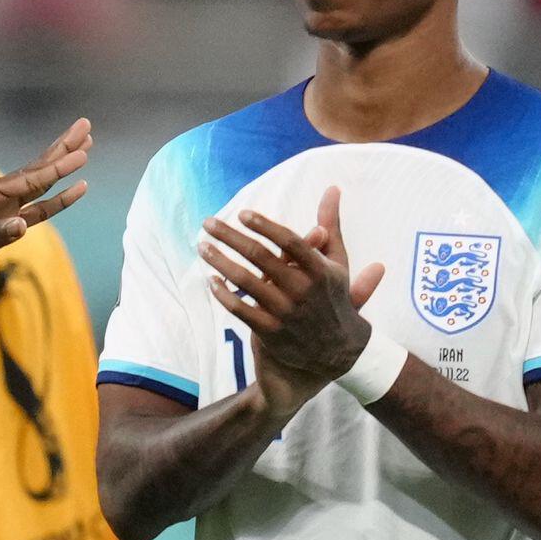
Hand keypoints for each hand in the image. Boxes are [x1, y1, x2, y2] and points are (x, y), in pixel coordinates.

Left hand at [0, 120, 92, 285]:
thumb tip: (22, 226)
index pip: (27, 178)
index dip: (56, 167)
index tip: (81, 151)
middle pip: (36, 171)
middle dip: (62, 151)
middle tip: (87, 127)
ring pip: (37, 189)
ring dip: (61, 174)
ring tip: (85, 153)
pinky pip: (31, 215)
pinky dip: (52, 205)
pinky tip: (69, 194)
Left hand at [203, 185, 390, 399]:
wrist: (337, 351)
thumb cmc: (333, 297)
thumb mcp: (338, 262)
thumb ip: (331, 225)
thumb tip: (331, 188)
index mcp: (320, 269)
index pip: (290, 241)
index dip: (265, 226)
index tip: (242, 213)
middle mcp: (302, 289)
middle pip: (261, 257)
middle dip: (231, 237)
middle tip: (209, 223)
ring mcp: (285, 311)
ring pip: (246, 282)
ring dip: (220, 262)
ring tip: (202, 246)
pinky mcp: (270, 331)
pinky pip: (240, 310)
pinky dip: (223, 294)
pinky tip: (210, 280)